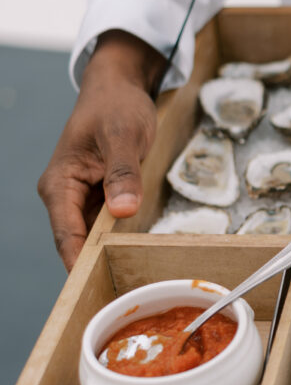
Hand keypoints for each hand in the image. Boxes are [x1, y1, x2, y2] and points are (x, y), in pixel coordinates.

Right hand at [38, 31, 163, 270]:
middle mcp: (65, 195)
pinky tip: (136, 255)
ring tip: (131, 285)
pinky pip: (107, 225)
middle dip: (96, 266)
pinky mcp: (100, 195)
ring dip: (109, 254)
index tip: (92, 291)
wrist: (121, 87)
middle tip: (121, 298)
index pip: (66, 235)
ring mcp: (82, 197)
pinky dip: (119, 238)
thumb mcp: (124, 136)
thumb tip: (122, 211)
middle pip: (77, 242)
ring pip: (93, 236)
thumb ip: (123, 173)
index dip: (78, 264)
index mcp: (60, 184)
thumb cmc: (117, 106)